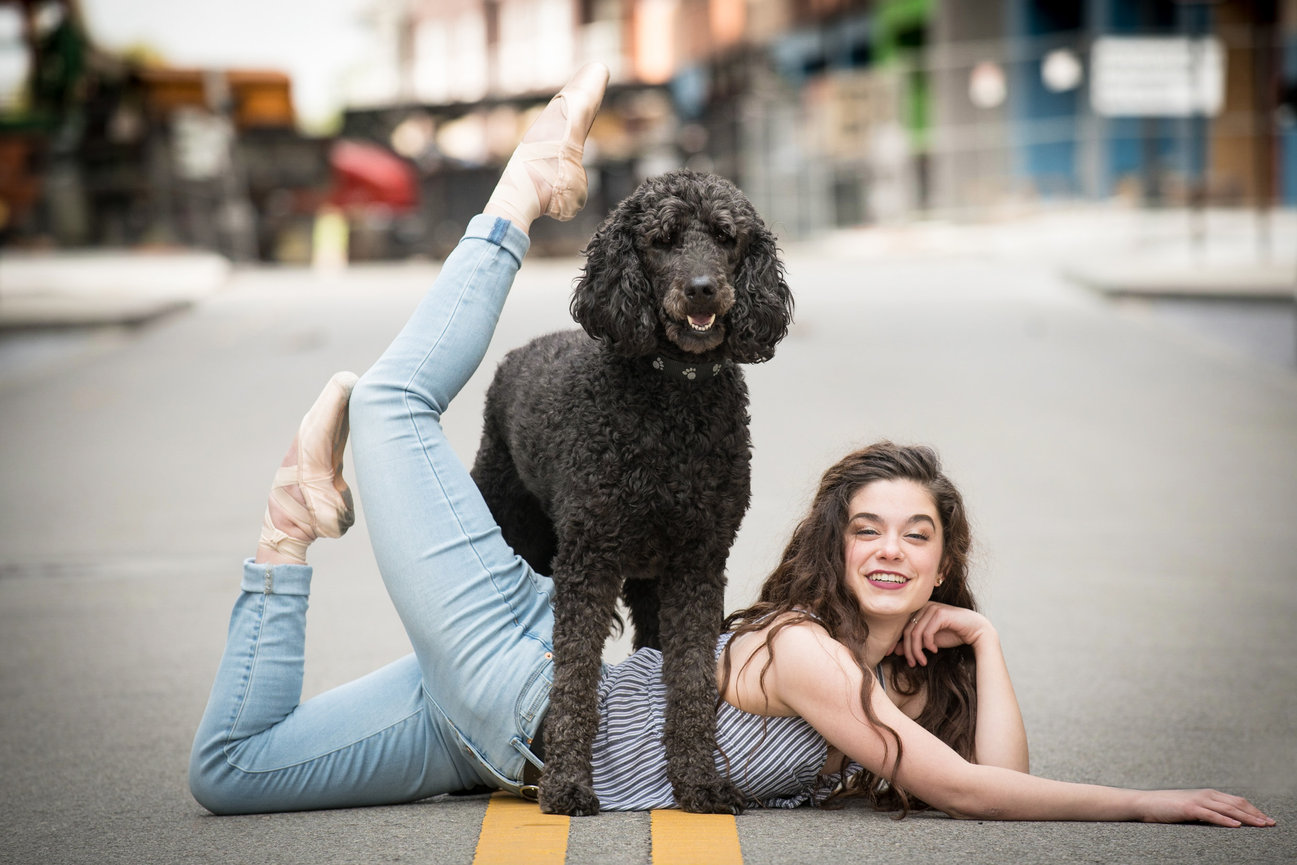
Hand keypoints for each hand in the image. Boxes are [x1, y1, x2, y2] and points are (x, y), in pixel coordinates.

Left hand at [894, 602, 992, 667]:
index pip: (900, 626)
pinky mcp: (940, 613)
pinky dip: (928, 644)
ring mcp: (931, 608)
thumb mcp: (929, 642)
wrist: (975, 630)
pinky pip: (926, 632)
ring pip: (915, 633)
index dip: (894, 640)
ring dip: (917, 651)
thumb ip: (914, 643)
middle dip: (908, 650)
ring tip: (922, 661)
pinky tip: (934, 650)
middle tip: (912, 663)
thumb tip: (895, 650)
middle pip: (906, 631)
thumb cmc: (953, 634)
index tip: (888, 654)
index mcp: (918, 611)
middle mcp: (923, 607)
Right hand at [1139, 789, 1275, 826]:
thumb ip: (1208, 810)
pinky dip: (1226, 820)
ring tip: (1261, 825)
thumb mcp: (1192, 807)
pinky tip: (1236, 825)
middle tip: (1271, 823)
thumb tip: (1226, 819)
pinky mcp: (1189, 808)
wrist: (1146, 803)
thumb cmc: (1168, 807)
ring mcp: (1198, 800)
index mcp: (1208, 793)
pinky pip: (1212, 815)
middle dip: (1256, 814)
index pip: (1237, 801)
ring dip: (1247, 817)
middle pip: (1237, 804)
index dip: (1254, 809)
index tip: (1266, 818)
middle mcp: (1206, 794)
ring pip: (1229, 809)